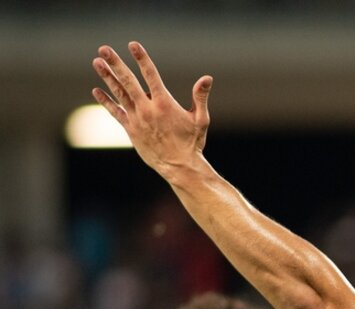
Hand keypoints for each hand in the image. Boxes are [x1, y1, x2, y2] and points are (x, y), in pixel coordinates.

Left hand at [91, 42, 211, 177]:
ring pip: (119, 94)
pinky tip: (96, 91)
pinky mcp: (131, 130)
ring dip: (107, 77)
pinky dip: (106, 101)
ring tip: (97, 63)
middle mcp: (147, 109)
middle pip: (128, 81)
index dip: (142, 58)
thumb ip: (200, 97)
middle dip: (116, 64)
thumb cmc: (192, 142)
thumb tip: (207, 78)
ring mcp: (137, 119)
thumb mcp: (200, 119)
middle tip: (104, 49)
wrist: (179, 167)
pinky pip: (115, 112)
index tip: (133, 45)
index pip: (151, 75)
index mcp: (164, 104)